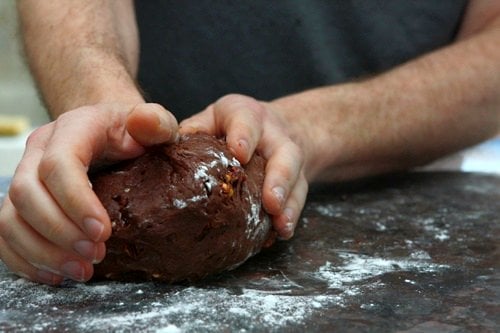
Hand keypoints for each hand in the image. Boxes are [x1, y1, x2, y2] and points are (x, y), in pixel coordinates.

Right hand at [0, 102, 177, 284]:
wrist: (108, 133)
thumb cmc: (131, 132)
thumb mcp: (153, 123)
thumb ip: (156, 122)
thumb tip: (145, 122)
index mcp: (73, 128)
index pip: (59, 163)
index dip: (75, 201)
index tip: (103, 232)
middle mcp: (40, 150)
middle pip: (26, 193)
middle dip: (59, 232)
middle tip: (95, 254)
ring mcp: (26, 176)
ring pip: (10, 218)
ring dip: (42, 251)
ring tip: (81, 270)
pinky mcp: (21, 202)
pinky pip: (6, 233)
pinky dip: (24, 259)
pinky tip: (56, 274)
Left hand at [179, 94, 308, 239]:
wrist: (274, 128)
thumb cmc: (230, 126)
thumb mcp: (211, 120)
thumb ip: (193, 131)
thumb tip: (160, 148)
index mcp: (246, 115)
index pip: (247, 121)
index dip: (244, 136)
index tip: (239, 154)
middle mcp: (273, 135)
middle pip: (284, 153)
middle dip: (279, 178)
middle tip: (271, 202)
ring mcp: (289, 159)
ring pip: (297, 179)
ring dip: (289, 203)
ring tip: (280, 224)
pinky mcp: (297, 181)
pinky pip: (300, 198)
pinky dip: (291, 216)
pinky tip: (282, 232)